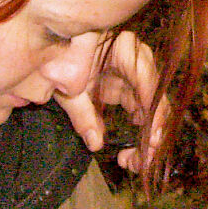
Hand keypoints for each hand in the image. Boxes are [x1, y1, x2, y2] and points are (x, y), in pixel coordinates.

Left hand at [58, 30, 169, 171]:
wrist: (52, 46)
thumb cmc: (61, 58)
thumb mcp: (68, 88)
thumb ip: (82, 114)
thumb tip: (95, 143)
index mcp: (123, 50)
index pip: (146, 79)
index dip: (153, 108)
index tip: (153, 135)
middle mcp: (136, 61)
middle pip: (155, 96)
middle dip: (153, 130)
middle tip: (142, 159)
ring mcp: (133, 75)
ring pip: (151, 108)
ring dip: (146, 136)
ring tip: (133, 162)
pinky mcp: (126, 87)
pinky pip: (139, 111)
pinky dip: (137, 132)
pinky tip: (128, 153)